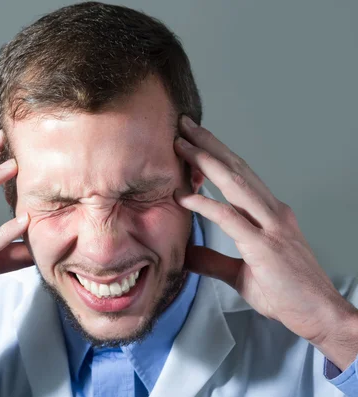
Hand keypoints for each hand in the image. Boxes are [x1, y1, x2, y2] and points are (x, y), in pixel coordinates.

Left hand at [173, 115, 357, 369]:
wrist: (321, 315)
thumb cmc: (288, 294)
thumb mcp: (241, 274)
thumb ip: (214, 261)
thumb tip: (187, 253)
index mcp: (270, 215)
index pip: (239, 176)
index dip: (215, 156)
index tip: (192, 142)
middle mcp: (273, 212)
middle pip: (236, 169)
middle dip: (209, 144)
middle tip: (184, 125)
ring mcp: (271, 227)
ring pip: (235, 183)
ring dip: (206, 161)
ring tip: (182, 143)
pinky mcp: (265, 247)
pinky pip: (231, 219)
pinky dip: (206, 204)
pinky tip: (184, 195)